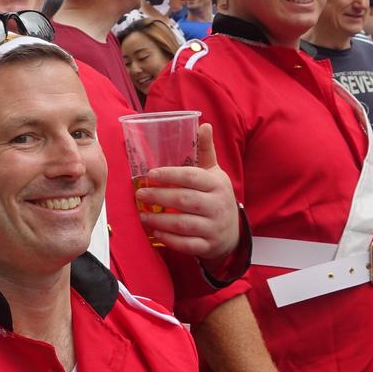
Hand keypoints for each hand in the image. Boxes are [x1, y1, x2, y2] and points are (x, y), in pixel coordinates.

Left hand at [135, 125, 239, 260]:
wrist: (233, 232)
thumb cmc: (216, 196)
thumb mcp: (214, 173)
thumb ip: (205, 151)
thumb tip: (204, 125)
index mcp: (217, 184)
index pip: (192, 177)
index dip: (170, 174)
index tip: (150, 173)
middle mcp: (217, 205)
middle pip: (185, 200)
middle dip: (159, 196)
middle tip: (139, 193)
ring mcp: (214, 227)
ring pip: (184, 224)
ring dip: (160, 219)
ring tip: (142, 214)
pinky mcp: (209, 246)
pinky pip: (187, 244)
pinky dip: (169, 239)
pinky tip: (155, 232)